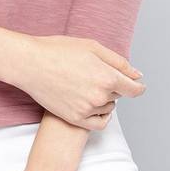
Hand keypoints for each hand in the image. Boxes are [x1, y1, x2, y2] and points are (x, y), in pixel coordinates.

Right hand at [11, 35, 145, 129]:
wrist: (31, 64)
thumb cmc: (59, 50)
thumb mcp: (92, 47)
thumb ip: (118, 62)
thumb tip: (137, 75)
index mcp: (107, 77)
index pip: (134, 89)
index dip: (138, 86)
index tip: (137, 84)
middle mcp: (100, 96)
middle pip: (119, 95)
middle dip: (114, 85)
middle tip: (96, 73)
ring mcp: (88, 110)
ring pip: (108, 107)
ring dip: (105, 98)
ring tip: (87, 84)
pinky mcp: (75, 119)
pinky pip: (99, 123)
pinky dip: (100, 115)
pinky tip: (93, 104)